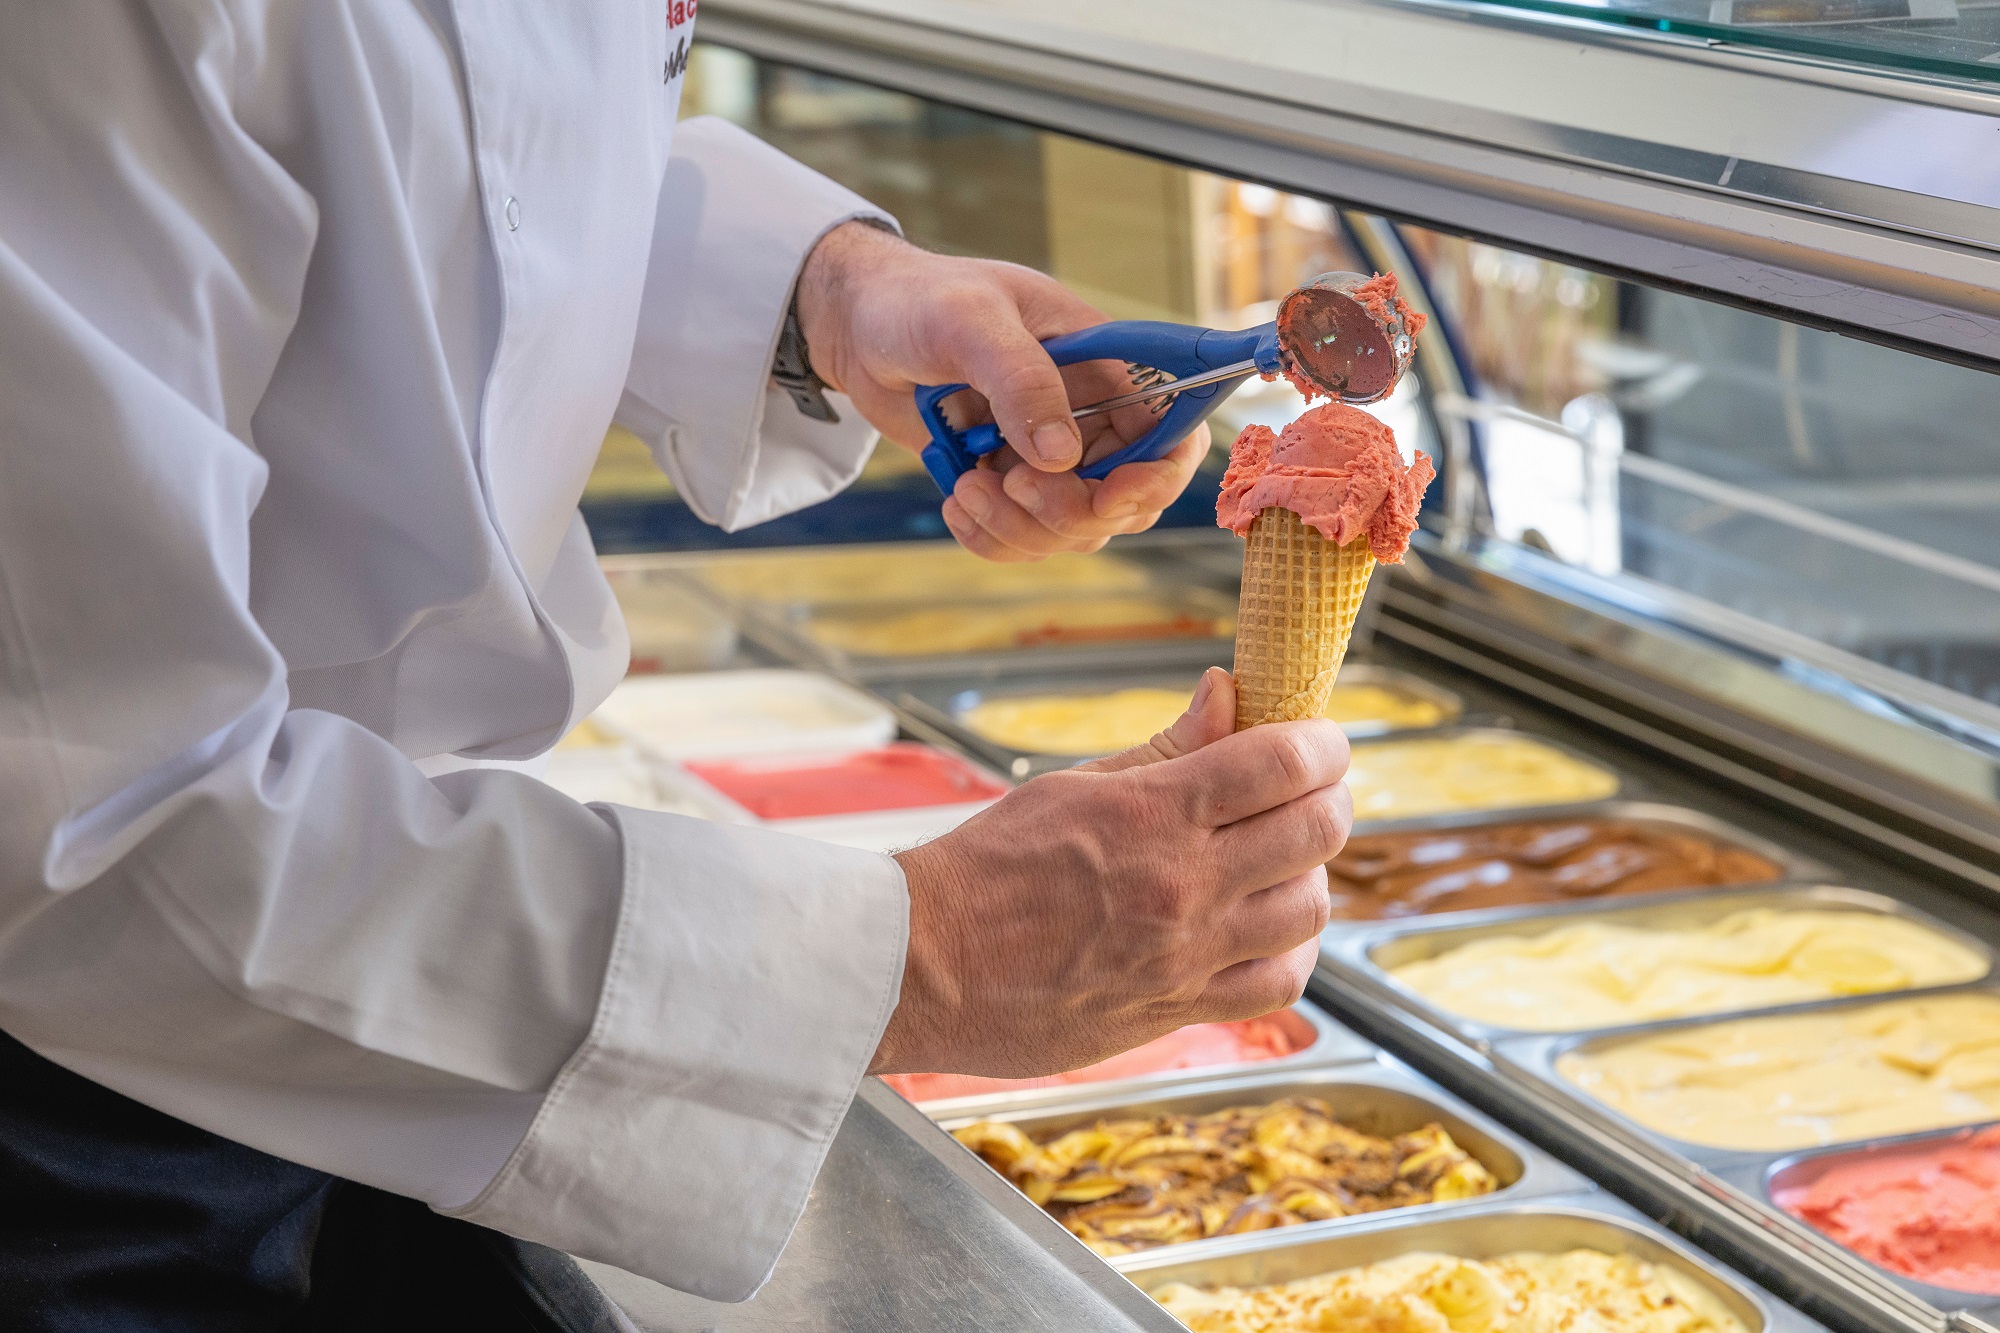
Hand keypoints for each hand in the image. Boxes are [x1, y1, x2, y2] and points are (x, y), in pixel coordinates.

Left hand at [795, 221, 1207, 560]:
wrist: (858, 325)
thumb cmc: (921, 300)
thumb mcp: (971, 322)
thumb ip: (1021, 380)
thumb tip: (1060, 454)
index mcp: (1105, 365)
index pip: (1172, 431)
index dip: (1157, 475)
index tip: (1108, 495)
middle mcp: (1090, 415)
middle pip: (1124, 500)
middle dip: (1070, 510)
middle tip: (1008, 482)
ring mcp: (1049, 455)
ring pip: (1073, 529)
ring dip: (1021, 527)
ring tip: (967, 487)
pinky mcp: (1009, 482)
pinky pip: (1025, 537)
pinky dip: (992, 536)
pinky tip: (956, 499)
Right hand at [870, 669, 1350, 1076]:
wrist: (925, 965)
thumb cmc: (985, 867)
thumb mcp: (1074, 784)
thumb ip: (1166, 747)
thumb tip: (1228, 694)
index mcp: (1155, 813)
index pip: (1284, 761)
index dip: (1321, 741)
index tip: (1319, 738)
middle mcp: (1184, 884)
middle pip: (1317, 828)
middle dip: (1329, 795)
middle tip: (1311, 788)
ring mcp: (1187, 953)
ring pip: (1311, 907)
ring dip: (1310, 873)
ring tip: (1281, 858)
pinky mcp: (1178, 1008)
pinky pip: (1278, 982)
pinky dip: (1292, 950)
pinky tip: (1269, 928)